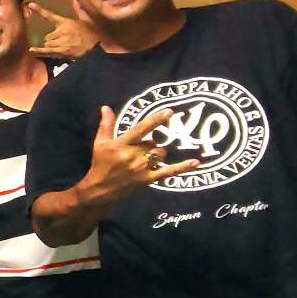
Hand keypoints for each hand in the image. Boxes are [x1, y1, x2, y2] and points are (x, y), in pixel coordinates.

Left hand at [26, 1, 99, 59]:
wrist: (97, 46)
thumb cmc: (92, 33)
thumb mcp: (86, 19)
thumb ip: (79, 10)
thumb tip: (75, 0)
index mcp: (65, 22)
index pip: (50, 15)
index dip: (40, 10)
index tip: (30, 5)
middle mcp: (61, 31)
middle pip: (47, 36)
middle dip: (52, 40)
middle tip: (61, 42)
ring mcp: (61, 41)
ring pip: (48, 44)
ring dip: (51, 46)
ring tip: (62, 48)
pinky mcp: (62, 51)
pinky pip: (47, 51)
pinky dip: (39, 51)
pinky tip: (31, 51)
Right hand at [78, 106, 199, 204]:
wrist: (100, 190)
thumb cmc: (101, 164)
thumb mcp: (100, 143)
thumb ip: (106, 125)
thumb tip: (106, 107)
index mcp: (122, 144)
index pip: (142, 129)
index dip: (156, 120)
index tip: (169, 112)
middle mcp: (134, 155)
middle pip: (153, 142)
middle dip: (149, 143)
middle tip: (139, 149)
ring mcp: (143, 168)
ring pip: (160, 153)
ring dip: (156, 153)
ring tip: (144, 158)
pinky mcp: (149, 179)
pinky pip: (169, 171)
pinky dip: (183, 167)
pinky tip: (196, 162)